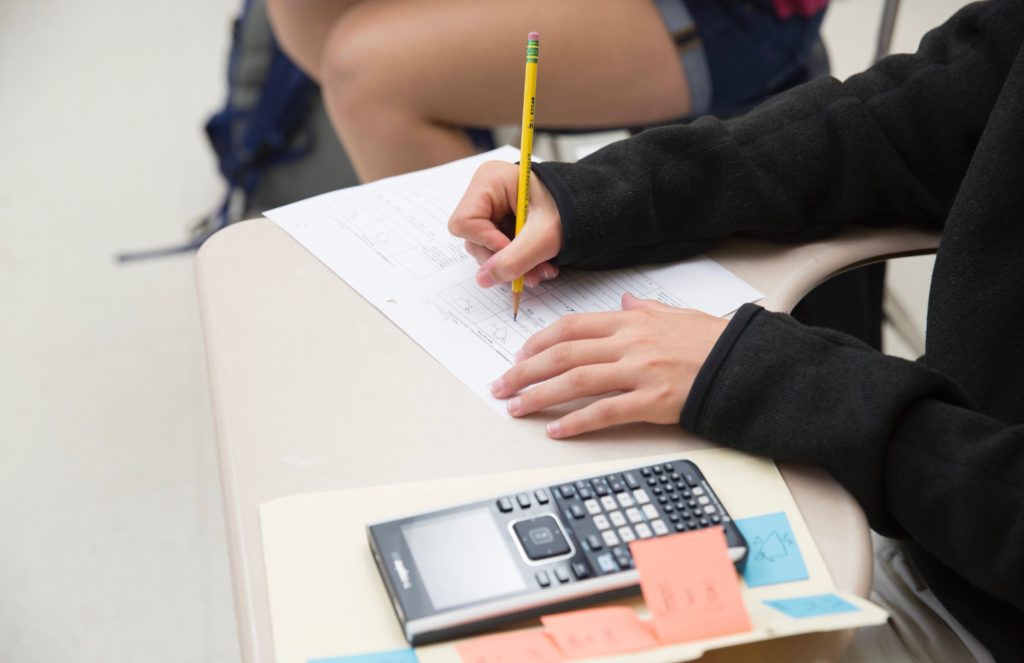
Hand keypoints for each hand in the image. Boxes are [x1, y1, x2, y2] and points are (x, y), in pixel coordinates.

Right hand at [448, 161, 562, 288]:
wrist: (590, 206)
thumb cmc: (571, 207)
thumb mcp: (544, 236)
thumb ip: (515, 259)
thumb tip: (484, 279)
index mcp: (489, 181)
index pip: (465, 222)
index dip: (487, 243)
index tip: (513, 250)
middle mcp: (484, 194)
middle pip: (474, 240)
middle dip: (504, 260)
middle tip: (533, 273)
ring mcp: (491, 211)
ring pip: (487, 251)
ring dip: (514, 266)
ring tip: (542, 270)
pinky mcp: (500, 225)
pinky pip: (498, 252)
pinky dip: (518, 262)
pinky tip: (538, 265)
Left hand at [489, 294, 727, 437]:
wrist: (747, 365)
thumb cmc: (715, 342)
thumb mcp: (677, 315)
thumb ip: (646, 310)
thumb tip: (627, 301)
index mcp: (632, 322)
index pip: (572, 327)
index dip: (538, 342)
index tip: (519, 355)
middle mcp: (630, 343)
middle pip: (563, 354)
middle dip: (524, 370)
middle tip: (501, 385)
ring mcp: (639, 372)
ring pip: (575, 381)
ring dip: (539, 395)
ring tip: (516, 407)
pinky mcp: (652, 402)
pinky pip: (605, 412)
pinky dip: (576, 422)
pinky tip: (556, 430)